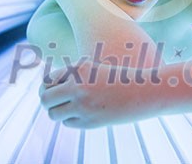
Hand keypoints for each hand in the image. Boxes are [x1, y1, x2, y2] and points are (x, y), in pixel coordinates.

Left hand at [39, 59, 159, 128]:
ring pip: (54, 114)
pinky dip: (72, 118)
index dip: (49, 85)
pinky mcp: (90, 121)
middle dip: (48, 100)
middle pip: (45, 99)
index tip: (55, 88)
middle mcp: (78, 87)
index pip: (48, 80)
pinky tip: (85, 112)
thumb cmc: (119, 77)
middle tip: (55, 100)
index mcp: (79, 69)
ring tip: (71, 106)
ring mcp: (83, 106)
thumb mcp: (94, 69)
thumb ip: (72, 75)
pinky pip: (69, 122)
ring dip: (58, 111)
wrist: (146, 90)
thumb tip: (45, 87)